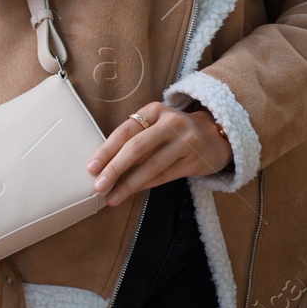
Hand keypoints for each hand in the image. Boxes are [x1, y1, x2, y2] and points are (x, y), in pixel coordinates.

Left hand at [85, 102, 233, 205]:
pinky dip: (145, 186)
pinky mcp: (194, 160)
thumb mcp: (156, 125)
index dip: (106, 150)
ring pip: (151, 166)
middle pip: (137, 147)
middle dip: (114, 169)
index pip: (126, 131)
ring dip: (128, 184)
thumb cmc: (175, 132)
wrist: (216, 136)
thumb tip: (103, 164)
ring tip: (111, 197)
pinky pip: (164, 176)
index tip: (91, 168)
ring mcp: (185, 141)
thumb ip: (135, 138)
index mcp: (155, 110)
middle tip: (98, 186)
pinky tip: (131, 193)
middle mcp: (171, 122)